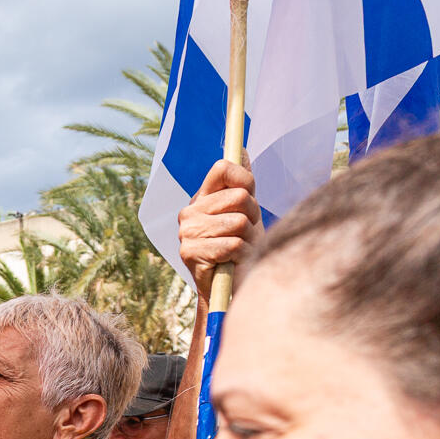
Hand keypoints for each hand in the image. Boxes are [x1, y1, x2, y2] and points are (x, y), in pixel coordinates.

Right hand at [177, 159, 260, 302]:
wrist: (230, 287)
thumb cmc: (242, 247)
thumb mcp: (247, 211)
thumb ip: (242, 182)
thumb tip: (241, 150)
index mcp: (202, 198)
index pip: (224, 169)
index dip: (245, 180)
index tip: (249, 197)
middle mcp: (190, 212)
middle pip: (240, 197)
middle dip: (252, 217)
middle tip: (246, 233)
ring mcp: (186, 232)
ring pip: (238, 222)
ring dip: (248, 239)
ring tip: (240, 249)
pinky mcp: (189, 253)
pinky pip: (231, 244)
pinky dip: (239, 255)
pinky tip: (232, 262)